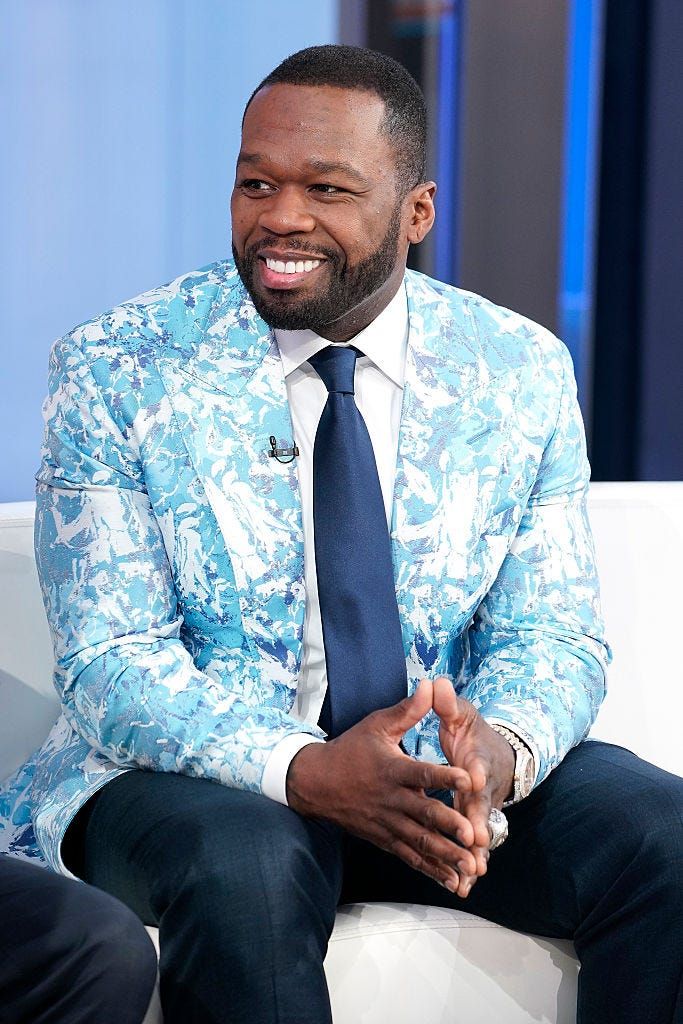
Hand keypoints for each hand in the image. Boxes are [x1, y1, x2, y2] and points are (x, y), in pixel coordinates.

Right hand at [286, 680, 477, 895]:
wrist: (317, 783)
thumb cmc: (350, 750)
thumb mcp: (376, 725)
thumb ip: (407, 710)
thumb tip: (429, 685)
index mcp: (392, 769)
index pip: (421, 772)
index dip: (444, 775)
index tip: (468, 779)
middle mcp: (392, 799)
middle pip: (424, 814)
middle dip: (449, 826)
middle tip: (473, 836)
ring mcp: (388, 823)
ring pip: (420, 842)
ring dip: (445, 855)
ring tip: (470, 866)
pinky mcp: (385, 839)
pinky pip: (410, 856)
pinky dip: (431, 869)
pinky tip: (452, 881)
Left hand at [432, 677, 514, 889]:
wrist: (496, 754)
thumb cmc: (473, 732)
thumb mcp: (461, 713)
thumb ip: (447, 703)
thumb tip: (435, 683)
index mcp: (477, 759)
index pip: (476, 766)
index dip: (474, 773)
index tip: (471, 780)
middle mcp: (483, 788)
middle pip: (481, 808)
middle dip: (478, 825)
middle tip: (474, 842)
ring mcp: (480, 808)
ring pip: (479, 834)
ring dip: (474, 854)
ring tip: (470, 877)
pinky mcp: (474, 823)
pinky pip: (471, 846)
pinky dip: (467, 864)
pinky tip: (460, 886)